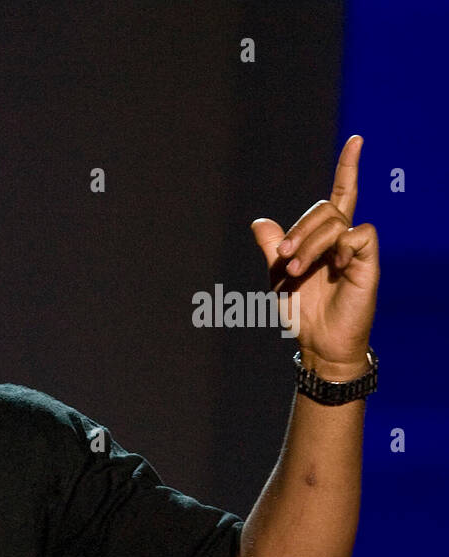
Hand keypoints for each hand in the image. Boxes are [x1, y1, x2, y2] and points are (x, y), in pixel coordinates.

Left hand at [250, 135, 378, 379]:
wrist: (317, 342)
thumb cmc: (301, 310)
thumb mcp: (278, 275)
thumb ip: (273, 247)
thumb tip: (260, 221)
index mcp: (324, 237)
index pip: (340, 194)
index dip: (348, 167)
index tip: (356, 140)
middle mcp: (343, 238)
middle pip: (325, 208)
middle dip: (299, 230)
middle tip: (284, 259)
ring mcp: (356, 250)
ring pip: (335, 221)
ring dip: (309, 243)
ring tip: (296, 270)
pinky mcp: (368, 263)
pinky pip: (359, 235)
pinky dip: (340, 246)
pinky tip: (334, 266)